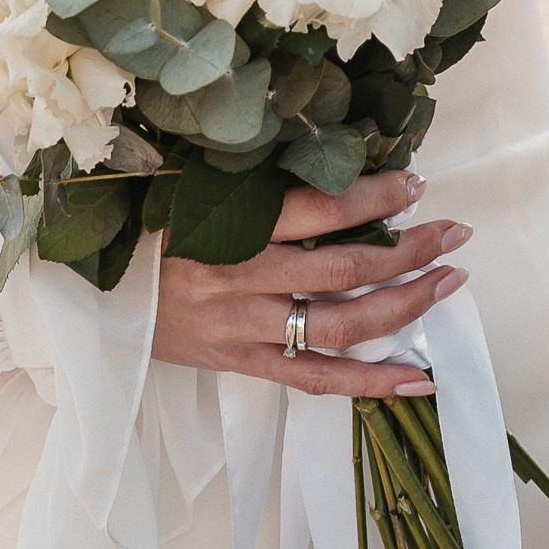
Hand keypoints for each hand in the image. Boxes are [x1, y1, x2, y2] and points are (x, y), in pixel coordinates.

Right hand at [151, 169, 468, 398]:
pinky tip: (418, 377)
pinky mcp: (242, 364)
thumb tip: (334, 166)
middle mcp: (239, 278)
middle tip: (454, 231)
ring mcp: (244, 328)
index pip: (319, 209)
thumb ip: (255, 185)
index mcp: (227, 224)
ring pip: (340, 324)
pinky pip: (317, 380)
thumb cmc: (148, 231)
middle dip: (410, 249)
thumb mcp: (192, 192)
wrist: (93, 298)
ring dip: (404, 304)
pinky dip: (371, 382)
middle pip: (344, 267)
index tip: (414, 184)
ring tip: (449, 281)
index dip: (374, 195)